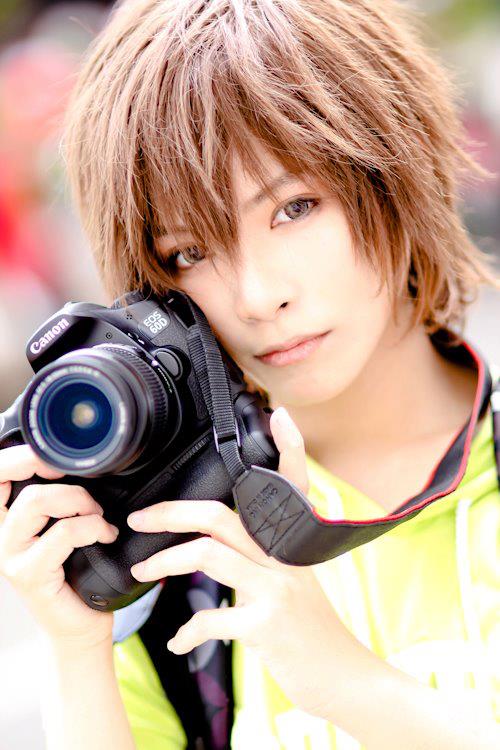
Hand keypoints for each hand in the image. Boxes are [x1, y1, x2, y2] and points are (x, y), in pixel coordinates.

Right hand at [0, 445, 118, 648]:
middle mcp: (1, 534)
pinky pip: (63, 533)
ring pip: (36, 501)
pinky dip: (93, 528)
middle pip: (9, 477)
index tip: (56, 461)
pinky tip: (105, 536)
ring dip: (78, 501)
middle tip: (86, 493)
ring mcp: (10, 555)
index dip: (21, 456)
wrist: (82, 625)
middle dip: (54, 473)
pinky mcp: (29, 574)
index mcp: (7, 518)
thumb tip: (81, 463)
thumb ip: (62, 498)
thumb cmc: (78, 573)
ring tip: (97, 517)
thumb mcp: (66, 525)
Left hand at [127, 407, 362, 718]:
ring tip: (142, 573)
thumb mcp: (297, 583)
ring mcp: (277, 588)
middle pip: (220, 515)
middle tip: (138, 519)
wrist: (344, 679)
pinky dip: (186, 632)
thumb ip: (266, 557)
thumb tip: (223, 543)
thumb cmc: (310, 629)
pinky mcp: (266, 623)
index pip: (292, 486)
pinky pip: (211, 617)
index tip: (280, 415)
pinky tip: (179, 643)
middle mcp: (286, 558)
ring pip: (207, 554)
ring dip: (165, 562)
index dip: (291, 448)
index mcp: (292, 544)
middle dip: (171, 512)